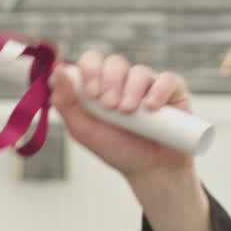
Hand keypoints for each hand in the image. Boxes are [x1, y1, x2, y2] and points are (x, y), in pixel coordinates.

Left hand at [53, 51, 211, 230]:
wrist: (150, 169)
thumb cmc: (115, 148)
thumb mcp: (83, 130)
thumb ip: (65, 102)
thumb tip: (57, 70)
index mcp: (99, 86)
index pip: (92, 61)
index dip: (90, 70)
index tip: (91, 94)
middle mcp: (124, 81)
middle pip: (115, 62)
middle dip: (110, 81)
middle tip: (109, 106)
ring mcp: (149, 85)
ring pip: (139, 71)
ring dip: (131, 90)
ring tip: (128, 112)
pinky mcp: (173, 91)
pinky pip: (167, 79)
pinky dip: (158, 91)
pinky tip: (151, 108)